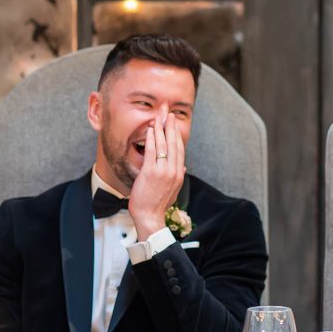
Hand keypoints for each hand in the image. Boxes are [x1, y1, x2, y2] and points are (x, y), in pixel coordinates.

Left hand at [128, 106, 184, 237]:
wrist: (150, 217)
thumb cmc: (158, 206)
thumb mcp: (173, 191)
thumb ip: (177, 177)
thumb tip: (182, 168)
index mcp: (179, 175)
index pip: (180, 150)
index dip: (177, 136)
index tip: (174, 126)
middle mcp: (174, 171)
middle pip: (174, 144)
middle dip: (171, 127)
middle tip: (169, 114)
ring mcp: (163, 171)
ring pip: (164, 145)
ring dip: (161, 129)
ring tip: (159, 117)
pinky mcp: (151, 172)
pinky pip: (152, 151)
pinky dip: (152, 139)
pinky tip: (150, 130)